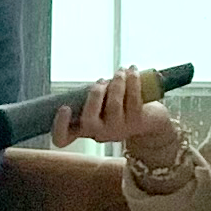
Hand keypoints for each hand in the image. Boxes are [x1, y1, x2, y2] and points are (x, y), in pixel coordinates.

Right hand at [50, 63, 180, 161]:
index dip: (59, 126)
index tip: (64, 107)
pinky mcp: (136, 122)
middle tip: (101, 81)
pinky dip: (132, 81)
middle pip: (88, 121)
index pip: (62, 139)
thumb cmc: (120, 108)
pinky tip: (133, 71)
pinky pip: (133, 99)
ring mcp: (118, 130)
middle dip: (94, 96)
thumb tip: (94, 83)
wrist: (151, 121)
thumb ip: (92, 99)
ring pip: (113, 106)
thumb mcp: (101, 106)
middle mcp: (99, 134)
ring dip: (116, 83)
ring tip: (120, 71)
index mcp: (85, 130)